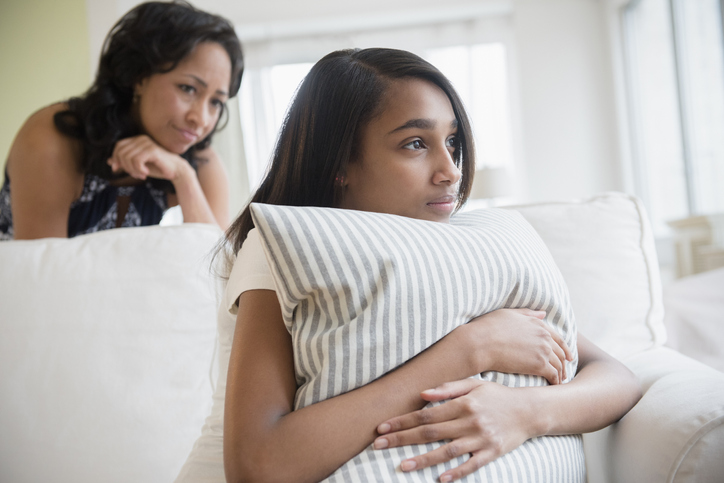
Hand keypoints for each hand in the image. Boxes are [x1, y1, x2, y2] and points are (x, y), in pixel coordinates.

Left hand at [108, 135, 188, 181]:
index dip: (115, 157)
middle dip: (124, 166)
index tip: (117, 169)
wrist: (176, 171)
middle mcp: (141, 139)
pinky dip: (138, 170)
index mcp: (138, 140)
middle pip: (121, 152)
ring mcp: (147, 143)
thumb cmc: (158, 168)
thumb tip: (109, 161)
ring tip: (140, 175)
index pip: (118, 146)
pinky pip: (136, 161)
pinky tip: (146, 173)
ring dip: (132, 170)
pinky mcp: (152, 150)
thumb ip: (125, 162)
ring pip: (127, 157)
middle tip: (134, 174)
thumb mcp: (138, 165)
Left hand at [374, 378, 535, 481]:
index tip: (382, 427)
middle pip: (430, 432)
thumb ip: (448, 388)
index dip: (403, 421)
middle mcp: (470, 421)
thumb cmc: (497, 396)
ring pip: (447, 451)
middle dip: (403, 439)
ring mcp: (481, 439)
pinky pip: (471, 465)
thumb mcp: (474, 384)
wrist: (530, 410)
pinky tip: (440, 479)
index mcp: (463, 403)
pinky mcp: (492, 453)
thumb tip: (422, 394)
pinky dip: (456, 473)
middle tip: (379, 445)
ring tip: (402, 466)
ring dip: (423, 459)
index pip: (426, 413)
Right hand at [467, 308, 572, 384]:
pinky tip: (553, 386)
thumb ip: (528, 314)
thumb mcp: (509, 314)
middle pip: (560, 353)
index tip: (568, 357)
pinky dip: (556, 382)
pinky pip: (553, 375)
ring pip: (559, 365)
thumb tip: (543, 314)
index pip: (558, 338)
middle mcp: (544, 337)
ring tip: (558, 382)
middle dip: (564, 364)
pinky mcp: (539, 365)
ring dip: (561, 374)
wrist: (481, 343)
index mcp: (538, 324)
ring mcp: (543, 351)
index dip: (564, 349)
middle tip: (563, 373)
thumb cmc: (489, 327)